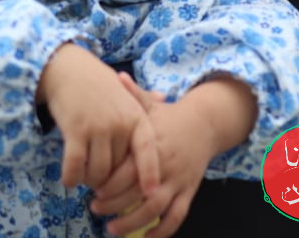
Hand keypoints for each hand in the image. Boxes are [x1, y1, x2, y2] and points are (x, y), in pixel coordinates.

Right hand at [36, 45, 159, 193]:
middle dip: (109, 182)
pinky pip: (75, 165)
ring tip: (84, 178)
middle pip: (119, 168)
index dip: (149, 173)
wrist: (67, 68)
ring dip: (89, 181)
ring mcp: (97, 127)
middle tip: (100, 185)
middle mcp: (119, 124)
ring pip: (98, 171)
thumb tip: (163, 97)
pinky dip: (71, 176)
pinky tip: (69, 179)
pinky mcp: (75, 130)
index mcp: (135, 116)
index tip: (151, 193)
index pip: (147, 150)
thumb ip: (142, 99)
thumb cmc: (97, 80)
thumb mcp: (124, 89)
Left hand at [93, 73, 256, 237]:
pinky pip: (178, 216)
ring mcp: (179, 180)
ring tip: (112, 228)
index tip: (92, 189)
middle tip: (94, 209)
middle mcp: (166, 164)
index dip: (109, 182)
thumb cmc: (169, 115)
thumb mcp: (151, 104)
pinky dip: (163, 231)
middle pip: (137, 191)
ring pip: (156, 208)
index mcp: (153, 144)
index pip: (128, 169)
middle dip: (114, 204)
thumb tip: (118, 76)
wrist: (205, 124)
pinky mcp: (189, 192)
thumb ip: (133, 95)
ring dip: (133, 222)